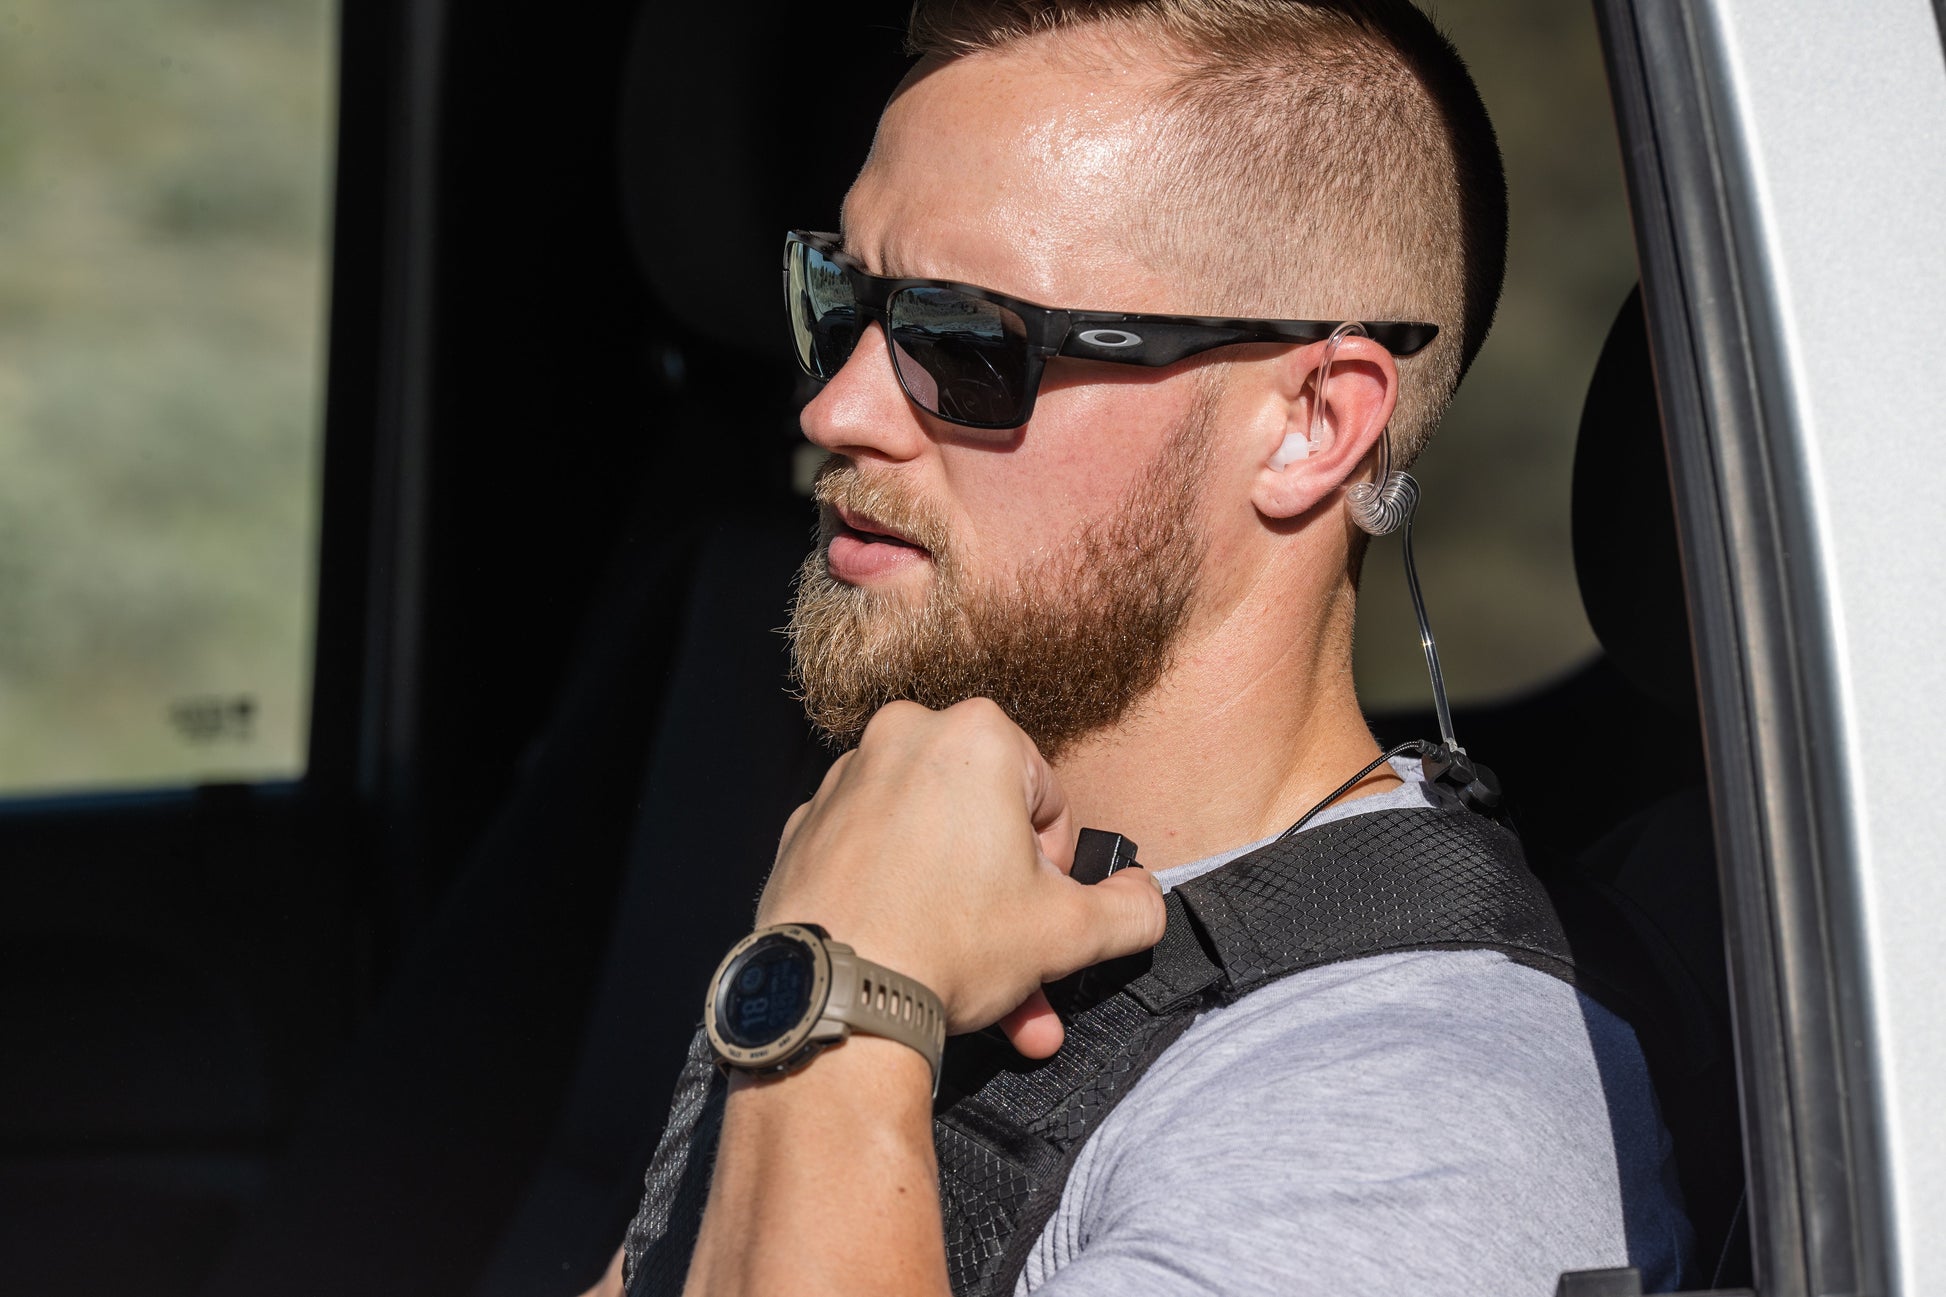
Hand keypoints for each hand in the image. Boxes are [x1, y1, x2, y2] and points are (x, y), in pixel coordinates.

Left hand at [756, 699, 1165, 1057]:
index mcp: (974, 736)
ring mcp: (845, 779)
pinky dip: (896, 896)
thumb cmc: (951, 945)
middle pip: (983, 821)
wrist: (834, 996)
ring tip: (966, 980)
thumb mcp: (1070, 932)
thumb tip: (1145, 898)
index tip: (1035, 909)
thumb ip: (1130, 909)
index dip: (1053, 866)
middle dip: (1004, 898)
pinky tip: (908, 955)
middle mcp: (903, 736)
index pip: (1046, 798)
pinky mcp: (804, 825)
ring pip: (928, 842)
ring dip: (956, 906)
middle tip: (1010, 955)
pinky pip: (873, 855)